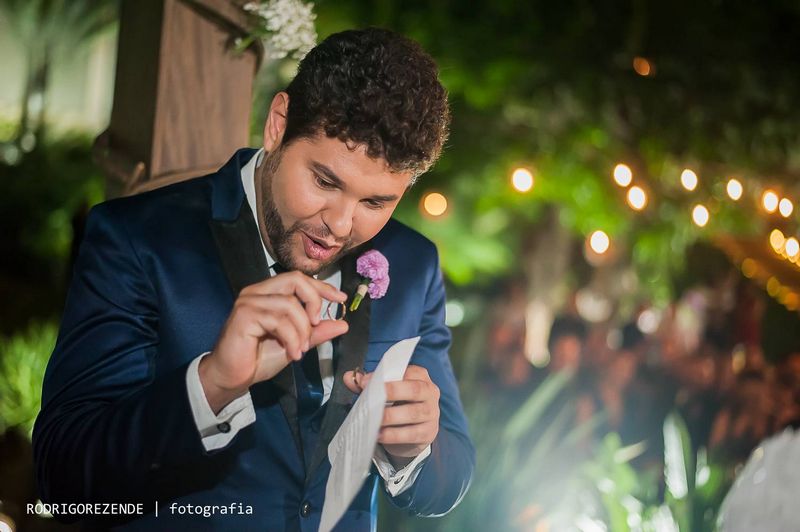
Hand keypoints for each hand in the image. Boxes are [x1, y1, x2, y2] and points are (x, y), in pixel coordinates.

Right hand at [200, 271, 348, 412]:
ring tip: (301, 349)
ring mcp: (249, 302)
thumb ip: (316, 332)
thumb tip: (343, 324)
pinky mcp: (244, 315)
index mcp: (268, 293)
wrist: (232, 377)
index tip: (340, 299)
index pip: (299, 279)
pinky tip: (293, 354)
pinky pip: (279, 321)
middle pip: (295, 280)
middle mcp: (257, 292)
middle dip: (314, 300)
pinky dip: (292, 339)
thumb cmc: (258, 359)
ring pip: (290, 305)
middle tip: (316, 324)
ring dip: (302, 330)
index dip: (322, 287)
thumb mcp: (296, 343)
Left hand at [344, 365, 439, 465]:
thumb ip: (368, 384)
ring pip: (413, 413)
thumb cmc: (399, 405)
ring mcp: (432, 413)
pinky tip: (379, 435)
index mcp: (420, 377)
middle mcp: (430, 392)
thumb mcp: (386, 392)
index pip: (407, 371)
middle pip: (414, 390)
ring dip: (390, 416)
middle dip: (391, 392)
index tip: (365, 382)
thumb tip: (349, 377)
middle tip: (371, 398)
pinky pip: (412, 433)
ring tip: (373, 419)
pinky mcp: (429, 432)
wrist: (415, 432)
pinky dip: (394, 435)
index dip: (386, 375)